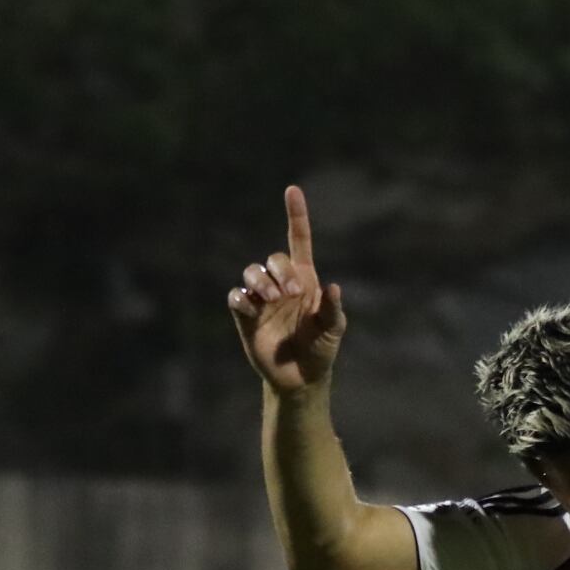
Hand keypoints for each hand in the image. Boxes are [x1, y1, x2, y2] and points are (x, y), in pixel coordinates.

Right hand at [226, 185, 346, 395]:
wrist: (300, 378)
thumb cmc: (320, 350)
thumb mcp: (333, 330)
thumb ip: (332, 310)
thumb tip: (333, 287)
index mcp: (305, 281)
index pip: (299, 240)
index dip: (296, 215)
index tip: (293, 191)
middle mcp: (282, 285)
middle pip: (273, 259)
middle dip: (280, 271)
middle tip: (290, 295)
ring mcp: (262, 301)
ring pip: (252, 273)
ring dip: (261, 281)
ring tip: (271, 300)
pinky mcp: (246, 318)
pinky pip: (236, 297)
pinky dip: (241, 298)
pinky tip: (252, 308)